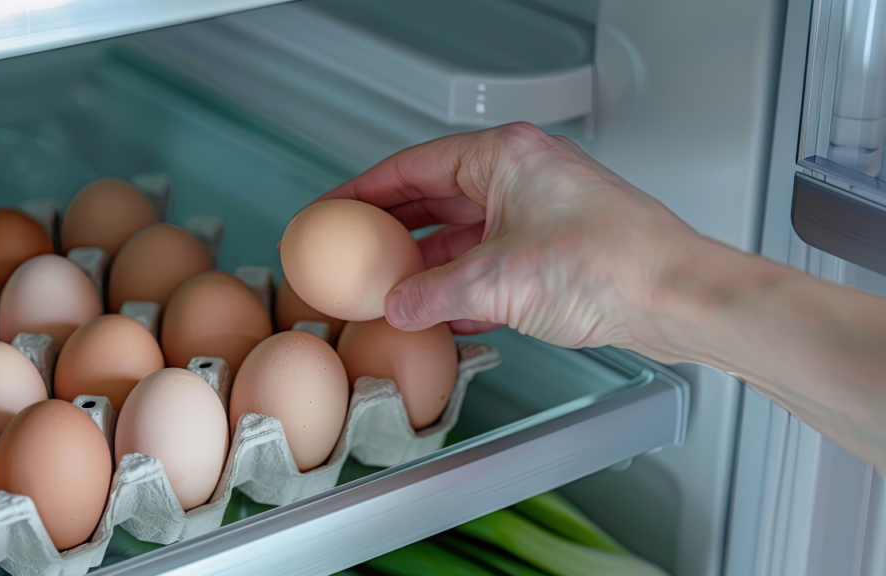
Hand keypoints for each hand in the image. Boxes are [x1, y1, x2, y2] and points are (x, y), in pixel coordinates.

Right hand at [319, 122, 698, 350]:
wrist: (674, 296)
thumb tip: (399, 305)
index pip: (413, 166)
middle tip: (353, 249)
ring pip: (463, 233)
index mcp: (504, 157)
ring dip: (426, 263)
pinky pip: (490, 260)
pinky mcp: (554, 249)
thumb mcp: (496, 281)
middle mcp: (521, 176)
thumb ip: (433, 294)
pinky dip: (461, 283)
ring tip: (389, 287)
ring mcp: (538, 212)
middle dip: (392, 229)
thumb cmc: (611, 263)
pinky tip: (441, 310)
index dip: (365, 190)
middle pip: (435, 197)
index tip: (335, 208)